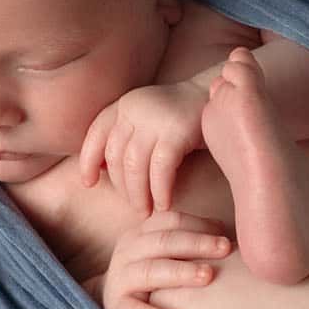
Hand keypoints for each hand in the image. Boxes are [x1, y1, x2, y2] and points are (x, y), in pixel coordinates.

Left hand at [78, 78, 211, 215]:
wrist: (220, 98)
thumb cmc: (181, 117)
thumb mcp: (148, 119)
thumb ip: (127, 136)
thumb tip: (102, 170)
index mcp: (124, 105)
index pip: (96, 134)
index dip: (88, 160)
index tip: (88, 183)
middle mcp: (135, 107)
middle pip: (116, 156)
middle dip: (122, 187)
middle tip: (134, 206)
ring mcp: (155, 118)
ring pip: (134, 165)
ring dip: (138, 194)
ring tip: (145, 210)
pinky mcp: (177, 130)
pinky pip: (160, 168)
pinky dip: (160, 190)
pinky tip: (164, 204)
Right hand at [98, 210, 233, 308]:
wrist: (116, 302)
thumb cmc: (155, 275)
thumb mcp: (167, 254)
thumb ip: (193, 242)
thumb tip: (235, 236)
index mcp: (143, 233)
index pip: (171, 221)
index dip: (199, 225)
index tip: (227, 234)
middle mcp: (128, 251)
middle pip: (163, 242)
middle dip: (196, 244)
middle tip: (225, 249)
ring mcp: (120, 279)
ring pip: (149, 272)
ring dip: (180, 273)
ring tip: (207, 277)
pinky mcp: (117, 307)